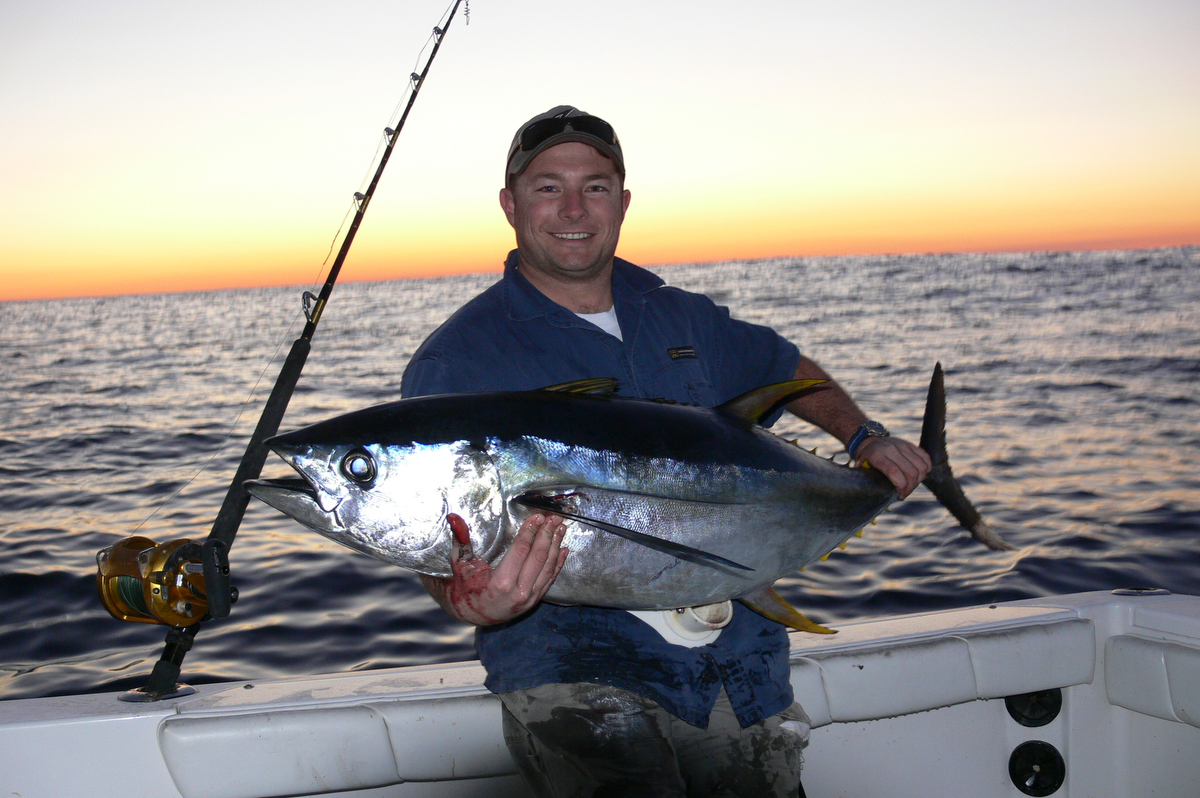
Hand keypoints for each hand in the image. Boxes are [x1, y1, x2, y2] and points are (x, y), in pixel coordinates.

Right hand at [434, 513, 568, 625]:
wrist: (472, 614)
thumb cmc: (464, 587)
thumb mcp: (460, 563)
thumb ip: (460, 539)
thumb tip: (453, 517)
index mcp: (500, 583)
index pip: (521, 551)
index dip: (530, 532)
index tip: (537, 517)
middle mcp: (518, 593)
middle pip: (537, 558)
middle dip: (546, 535)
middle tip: (553, 518)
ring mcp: (528, 599)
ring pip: (547, 568)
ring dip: (555, 546)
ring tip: (561, 528)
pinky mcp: (534, 601)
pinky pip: (550, 580)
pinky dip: (558, 564)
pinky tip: (563, 549)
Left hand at [854, 436, 930, 498]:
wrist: (869, 440)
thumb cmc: (866, 460)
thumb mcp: (861, 468)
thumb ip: (867, 480)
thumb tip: (879, 495)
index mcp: (877, 456)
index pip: (894, 471)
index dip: (900, 485)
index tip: (899, 493)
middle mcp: (891, 449)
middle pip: (910, 471)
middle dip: (911, 487)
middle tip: (905, 493)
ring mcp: (902, 446)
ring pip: (921, 466)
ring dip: (919, 480)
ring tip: (911, 485)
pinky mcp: (910, 444)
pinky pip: (925, 457)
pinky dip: (926, 468)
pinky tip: (920, 476)